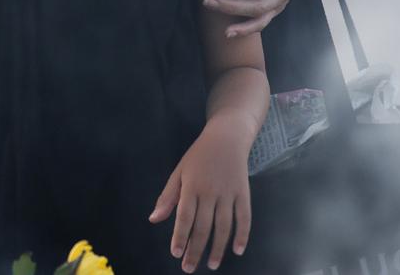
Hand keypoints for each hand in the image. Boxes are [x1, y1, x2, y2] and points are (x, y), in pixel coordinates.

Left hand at [150, 120, 252, 271]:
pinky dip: (243, 234)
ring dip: (218, 248)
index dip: (180, 236)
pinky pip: (245, 218)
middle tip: (189, 268)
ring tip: (212, 264)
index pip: (184, 216)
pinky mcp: (243, 193)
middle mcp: (210, 191)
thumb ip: (167, 197)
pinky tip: (237, 250)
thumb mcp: (178, 172)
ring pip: (224, 226)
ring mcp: (229, 193)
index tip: (176, 253)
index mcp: (191, 186)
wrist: (226, 138)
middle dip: (196, 249)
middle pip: (203, 226)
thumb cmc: (197, 157)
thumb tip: (154, 219)